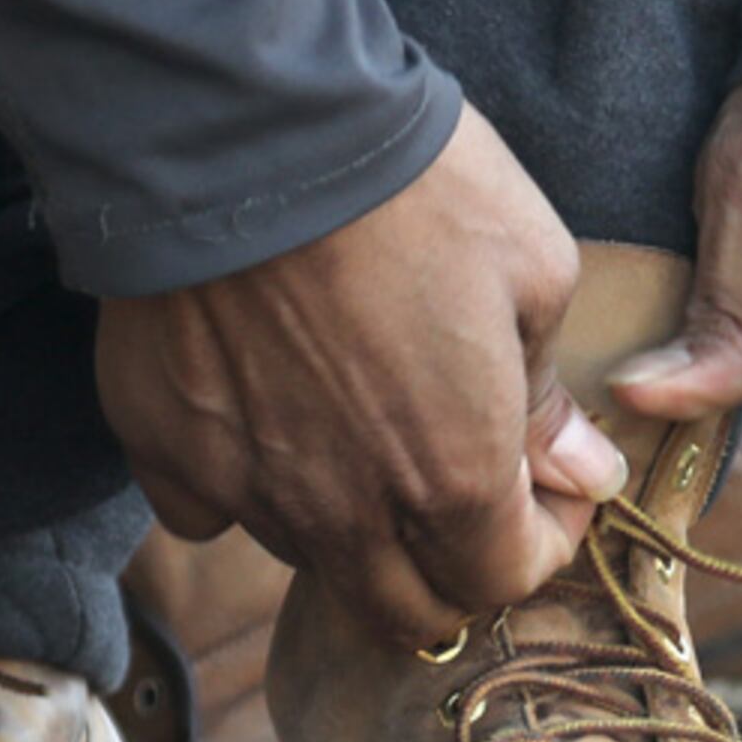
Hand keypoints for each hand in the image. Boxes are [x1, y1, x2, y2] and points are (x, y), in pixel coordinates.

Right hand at [97, 101, 628, 644]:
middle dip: (452, 571)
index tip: (549, 486)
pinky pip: (204, 511)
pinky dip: (240, 491)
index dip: (542, 543)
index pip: (502, 581)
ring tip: (364, 438)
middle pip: (404, 612)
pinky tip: (258, 425)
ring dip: (353, 528)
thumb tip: (577, 471)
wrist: (248, 130)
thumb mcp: (530, 268)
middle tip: (467, 494)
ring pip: (310, 560)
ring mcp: (245, 488)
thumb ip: (546, 395)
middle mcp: (344, 511)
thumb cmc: (413, 188)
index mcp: (451, 477)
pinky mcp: (164, 448)